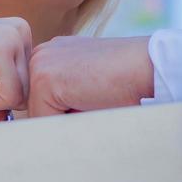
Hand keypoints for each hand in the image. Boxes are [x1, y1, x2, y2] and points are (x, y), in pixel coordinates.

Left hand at [27, 36, 154, 116]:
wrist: (148, 67)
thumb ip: (62, 98)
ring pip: (37, 115)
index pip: (38, 99)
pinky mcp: (44, 80)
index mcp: (51, 54)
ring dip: (64, 120)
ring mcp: (39, 64)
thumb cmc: (125, 82)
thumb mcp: (85, 88)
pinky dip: (67, 124)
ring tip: (93, 100)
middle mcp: (40, 54)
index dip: (63, 112)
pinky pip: (43, 121)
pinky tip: (91, 101)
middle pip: (34, 107)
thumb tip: (41, 126)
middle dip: (60, 117)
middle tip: (93, 99)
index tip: (89, 100)